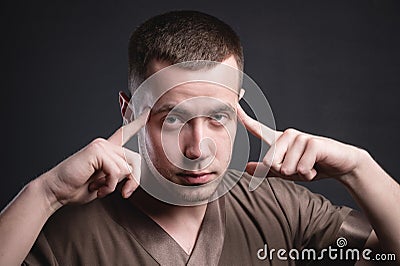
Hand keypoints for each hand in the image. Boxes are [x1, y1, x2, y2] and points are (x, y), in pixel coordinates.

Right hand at [37, 108, 149, 208]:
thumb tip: (132, 173)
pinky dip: (109, 185)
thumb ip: (120, 175)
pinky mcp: (97, 151)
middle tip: (124, 193)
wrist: (57, 191)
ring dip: (115, 185)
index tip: (148, 111)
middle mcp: (105, 144)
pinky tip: (97, 187)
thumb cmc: (78, 187)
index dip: (137, 122)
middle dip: (133, 180)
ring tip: (99, 187)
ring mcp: (101, 146)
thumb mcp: (106, 183)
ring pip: (126, 167)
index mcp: (107, 150)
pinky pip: (116, 171)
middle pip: (135, 159)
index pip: (125, 133)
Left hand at [237, 103, 364, 181]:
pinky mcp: (313, 142)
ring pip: (286, 167)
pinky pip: (301, 167)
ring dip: (299, 174)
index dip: (243, 117)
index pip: (257, 128)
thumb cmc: (312, 166)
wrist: (341, 165)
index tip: (232, 102)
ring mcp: (300, 136)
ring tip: (310, 166)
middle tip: (300, 168)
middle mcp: (287, 135)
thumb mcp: (287, 171)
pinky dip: (308, 173)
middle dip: (285, 173)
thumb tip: (246, 168)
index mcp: (279, 140)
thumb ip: (267, 170)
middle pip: (271, 162)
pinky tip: (316, 167)